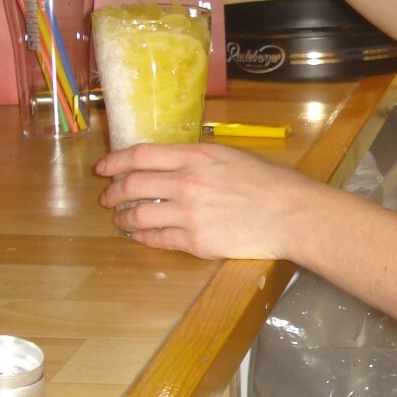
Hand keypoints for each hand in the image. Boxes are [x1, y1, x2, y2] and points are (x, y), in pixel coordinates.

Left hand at [94, 142, 314, 259]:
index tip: (104, 168)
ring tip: (121, 220)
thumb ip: (200, 159)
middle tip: (108, 198)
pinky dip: (143, 238)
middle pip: (132, 185)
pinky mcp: (195, 241)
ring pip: (138, 216)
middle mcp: (186, 182)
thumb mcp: (232, 157)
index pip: (141, 155)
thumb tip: (175, 165)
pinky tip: (141, 236)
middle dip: (113, 193)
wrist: (291, 214)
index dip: (116, 161)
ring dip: (123, 218)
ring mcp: (189, 214)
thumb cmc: (270, 183)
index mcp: (196, 156)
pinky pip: (157, 239)